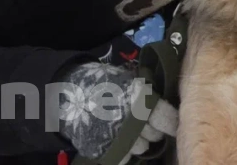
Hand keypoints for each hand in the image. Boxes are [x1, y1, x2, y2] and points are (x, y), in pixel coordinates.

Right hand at [55, 61, 176, 162]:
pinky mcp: (106, 152)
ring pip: (141, 148)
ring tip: (126, 129)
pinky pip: (125, 158)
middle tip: (142, 122)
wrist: (66, 93)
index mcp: (139, 99)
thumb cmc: (98, 82)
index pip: (167, 118)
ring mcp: (119, 139)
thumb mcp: (123, 80)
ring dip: (137, 140)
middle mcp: (133, 121)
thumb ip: (143, 93)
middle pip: (154, 135)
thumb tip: (161, 103)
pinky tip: (115, 138)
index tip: (169, 122)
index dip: (170, 121)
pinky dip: (122, 150)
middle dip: (151, 129)